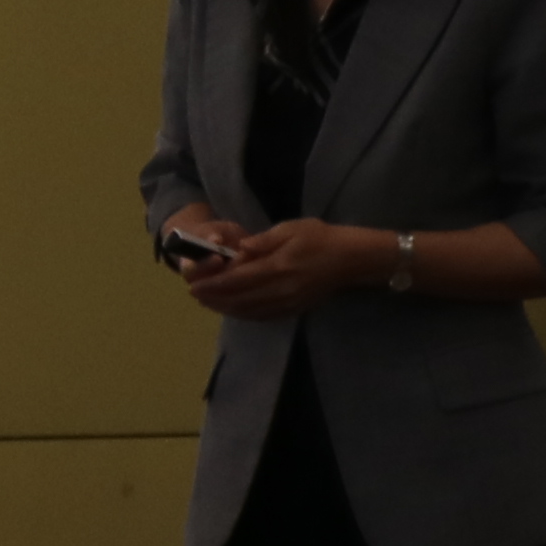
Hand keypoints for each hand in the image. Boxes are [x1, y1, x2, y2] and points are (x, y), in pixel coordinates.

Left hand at [170, 219, 376, 319]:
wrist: (352, 260)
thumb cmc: (320, 238)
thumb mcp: (290, 229)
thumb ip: (262, 241)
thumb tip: (237, 249)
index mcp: (278, 267)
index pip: (237, 280)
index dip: (214, 284)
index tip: (194, 284)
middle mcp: (280, 290)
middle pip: (239, 299)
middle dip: (214, 298)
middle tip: (194, 295)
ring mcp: (288, 303)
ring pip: (249, 311)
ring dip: (225, 308)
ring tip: (207, 303)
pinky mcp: (294, 310)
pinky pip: (263, 316)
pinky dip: (243, 314)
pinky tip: (233, 309)